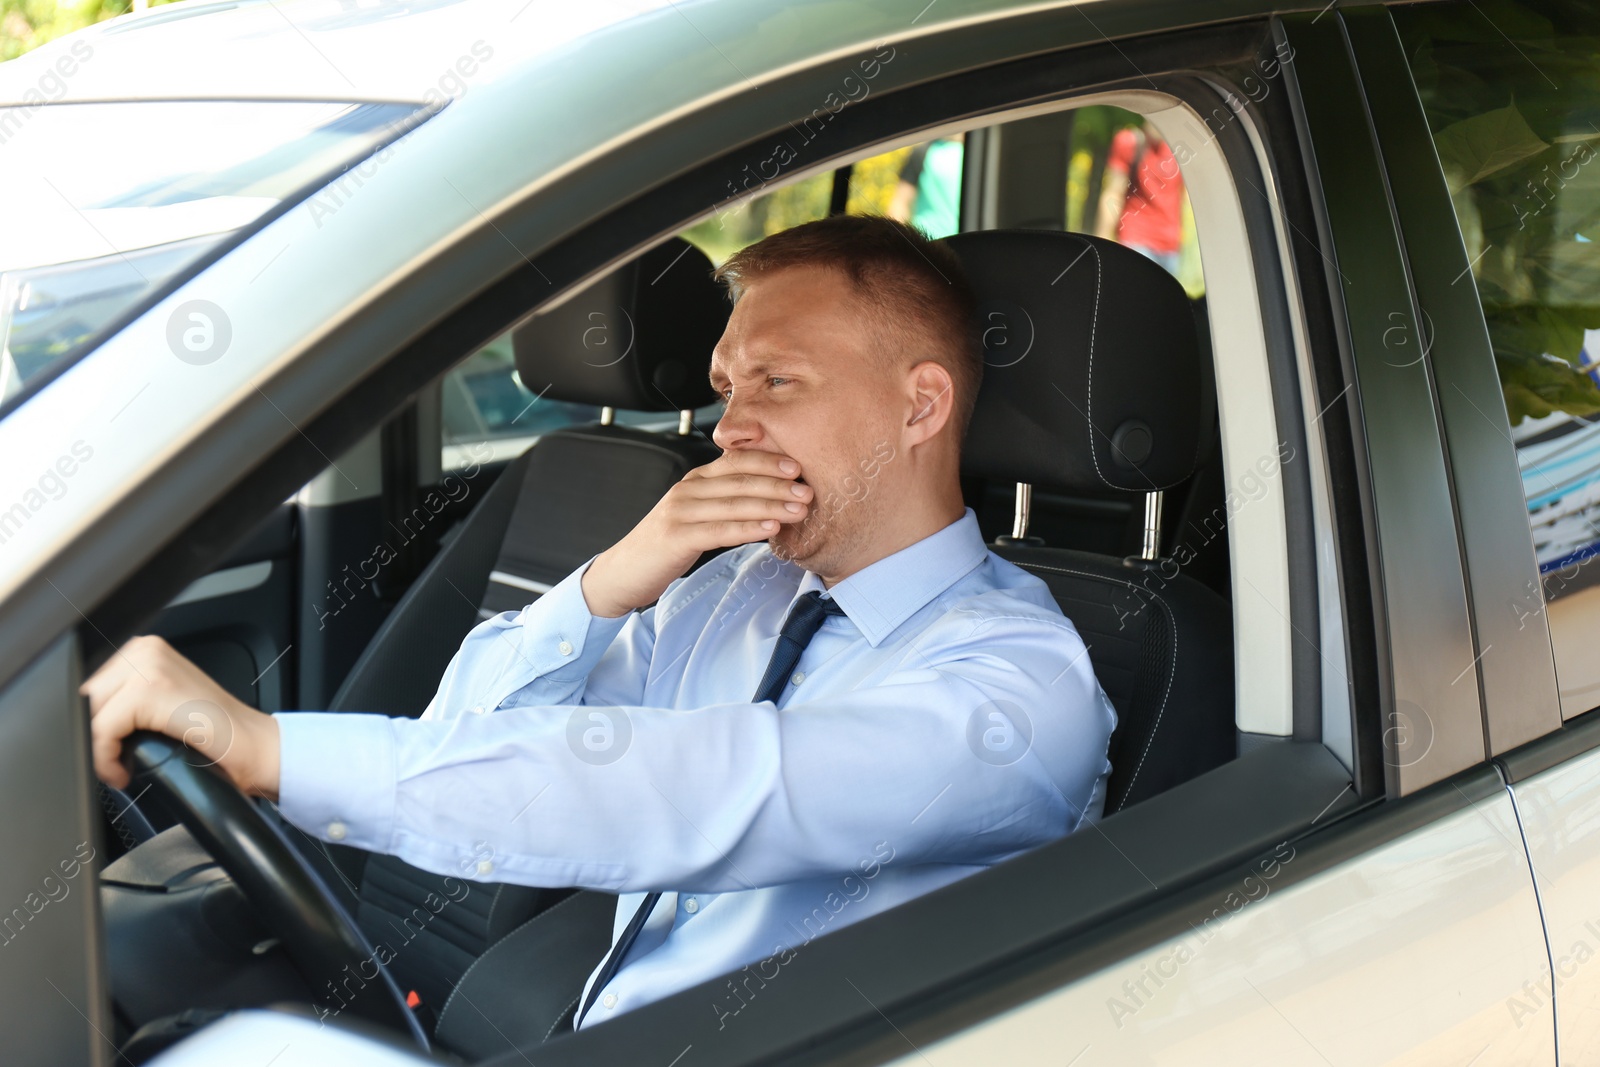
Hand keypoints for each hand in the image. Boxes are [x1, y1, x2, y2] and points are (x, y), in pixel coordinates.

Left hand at [82, 635, 280, 797]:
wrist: (258, 749)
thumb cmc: (217, 738)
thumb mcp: (161, 709)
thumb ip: (126, 704)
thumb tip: (85, 723)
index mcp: (146, 650)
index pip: (88, 687)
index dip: (91, 723)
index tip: (105, 750)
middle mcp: (146, 650)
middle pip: (83, 698)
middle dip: (93, 736)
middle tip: (115, 761)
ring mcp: (149, 666)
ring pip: (89, 712)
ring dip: (99, 747)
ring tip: (121, 765)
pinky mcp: (149, 690)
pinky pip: (101, 730)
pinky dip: (106, 759)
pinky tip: (125, 771)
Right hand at [581, 449, 811, 616]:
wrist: (624, 571)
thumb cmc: (666, 545)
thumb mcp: (697, 516)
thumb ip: (724, 503)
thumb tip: (769, 501)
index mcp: (695, 480)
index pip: (736, 461)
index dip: (768, 461)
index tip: (798, 466)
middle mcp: (688, 489)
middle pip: (740, 479)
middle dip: (778, 484)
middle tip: (808, 490)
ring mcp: (680, 511)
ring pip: (734, 503)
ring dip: (771, 505)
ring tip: (799, 509)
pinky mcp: (676, 537)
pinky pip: (719, 529)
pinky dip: (748, 528)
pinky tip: (770, 529)